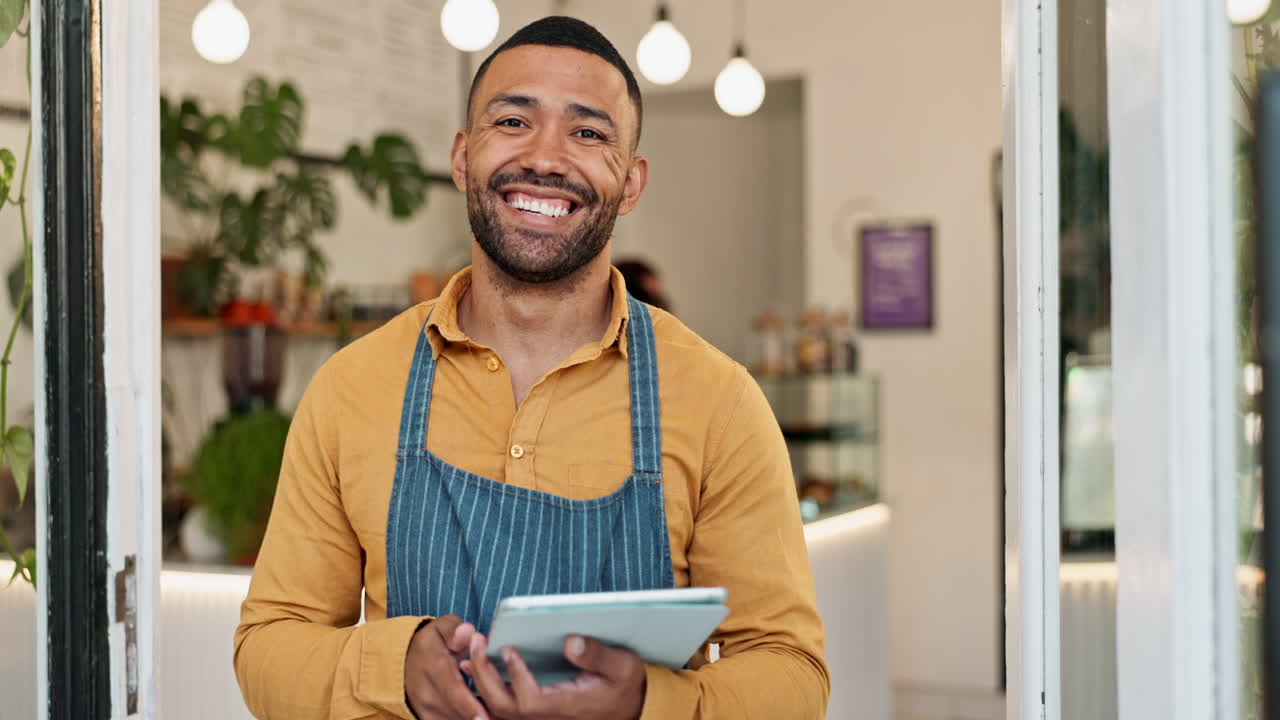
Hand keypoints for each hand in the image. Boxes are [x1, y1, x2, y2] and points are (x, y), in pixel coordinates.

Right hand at [405, 615, 489, 719]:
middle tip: (494, 717)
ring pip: (452, 719)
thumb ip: (455, 630)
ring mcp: (425, 707)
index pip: (452, 687)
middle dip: (476, 715)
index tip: (483, 717)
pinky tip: (479, 715)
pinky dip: (463, 719)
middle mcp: (426, 690)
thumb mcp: (442, 628)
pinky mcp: (427, 718)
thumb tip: (467, 632)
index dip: (468, 705)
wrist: (403, 660)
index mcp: (433, 664)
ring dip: (471, 717)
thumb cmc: (431, 643)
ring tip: (491, 714)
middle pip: (454, 709)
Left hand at [460, 633, 645, 719]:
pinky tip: (474, 670)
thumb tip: (570, 641)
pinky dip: (484, 691)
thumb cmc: (625, 685)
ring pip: (498, 711)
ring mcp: (541, 719)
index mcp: (568, 706)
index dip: (515, 677)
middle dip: (484, 675)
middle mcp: (549, 718)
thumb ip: (597, 654)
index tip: (508, 649)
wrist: (632, 708)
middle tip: (478, 642)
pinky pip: (503, 709)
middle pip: (504, 707)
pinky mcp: (537, 715)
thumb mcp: (622, 665)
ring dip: (479, 682)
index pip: (530, 701)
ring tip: (469, 653)